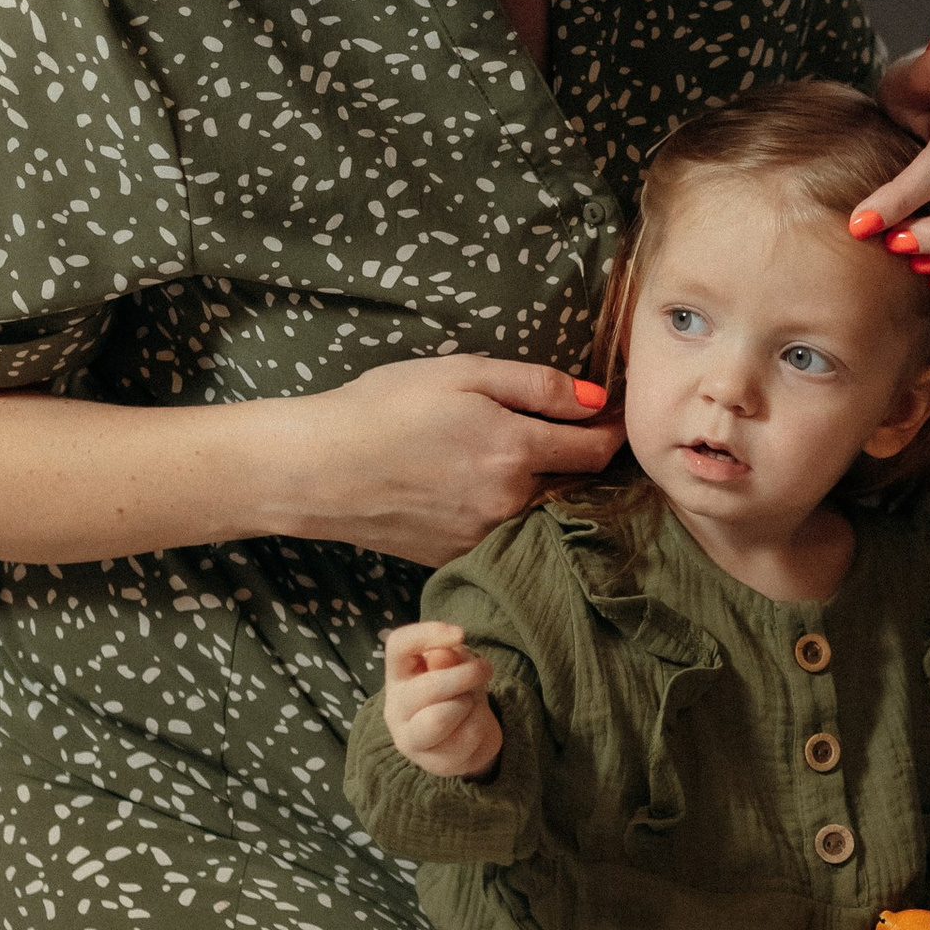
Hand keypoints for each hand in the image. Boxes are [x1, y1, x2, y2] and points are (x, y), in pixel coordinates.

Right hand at [278, 354, 622, 565]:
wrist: (316, 468)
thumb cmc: (383, 408)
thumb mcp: (462, 375)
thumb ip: (536, 386)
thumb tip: (595, 400)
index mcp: (515, 452)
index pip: (595, 450)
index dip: (610, 431)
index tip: (612, 416)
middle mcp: (508, 503)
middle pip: (573, 486)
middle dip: (583, 462)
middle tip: (580, 435)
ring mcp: (482, 536)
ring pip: (539, 514)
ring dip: (548, 492)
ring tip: (534, 463)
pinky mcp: (454, 555)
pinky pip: (502, 535)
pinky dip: (509, 514)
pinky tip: (487, 491)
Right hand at [380, 619, 505, 774]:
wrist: (466, 738)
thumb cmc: (456, 692)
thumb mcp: (456, 667)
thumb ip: (448, 659)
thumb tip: (443, 654)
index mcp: (398, 676)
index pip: (398, 646)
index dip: (428, 634)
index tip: (460, 633)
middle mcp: (395, 709)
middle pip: (427, 688)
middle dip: (465, 676)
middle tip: (485, 669)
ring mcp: (411, 740)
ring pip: (441, 718)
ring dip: (470, 703)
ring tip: (471, 702)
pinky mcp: (435, 764)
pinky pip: (467, 736)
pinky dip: (482, 723)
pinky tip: (476, 723)